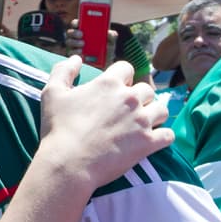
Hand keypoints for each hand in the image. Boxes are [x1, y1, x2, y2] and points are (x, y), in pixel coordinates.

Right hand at [39, 56, 172, 189]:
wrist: (68, 163)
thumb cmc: (58, 129)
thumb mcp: (52, 93)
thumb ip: (64, 71)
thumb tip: (76, 58)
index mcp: (109, 83)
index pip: (127, 68)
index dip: (122, 78)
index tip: (115, 89)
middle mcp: (130, 98)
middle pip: (147, 89)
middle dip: (139, 98)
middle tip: (127, 111)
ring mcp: (142, 120)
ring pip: (162, 109)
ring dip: (154, 114)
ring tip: (143, 124)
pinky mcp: (148, 143)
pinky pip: (168, 135)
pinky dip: (163, 137)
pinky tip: (154, 140)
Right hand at [63, 20, 117, 56]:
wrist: (105, 63)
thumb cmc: (106, 49)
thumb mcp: (111, 42)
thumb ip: (112, 36)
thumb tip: (109, 33)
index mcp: (84, 30)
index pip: (76, 24)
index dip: (75, 22)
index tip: (78, 23)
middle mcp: (77, 38)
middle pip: (70, 32)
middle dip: (74, 32)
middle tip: (82, 35)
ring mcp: (74, 47)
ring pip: (69, 42)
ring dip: (75, 42)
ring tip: (83, 45)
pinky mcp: (74, 56)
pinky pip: (70, 53)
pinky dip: (75, 52)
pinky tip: (81, 53)